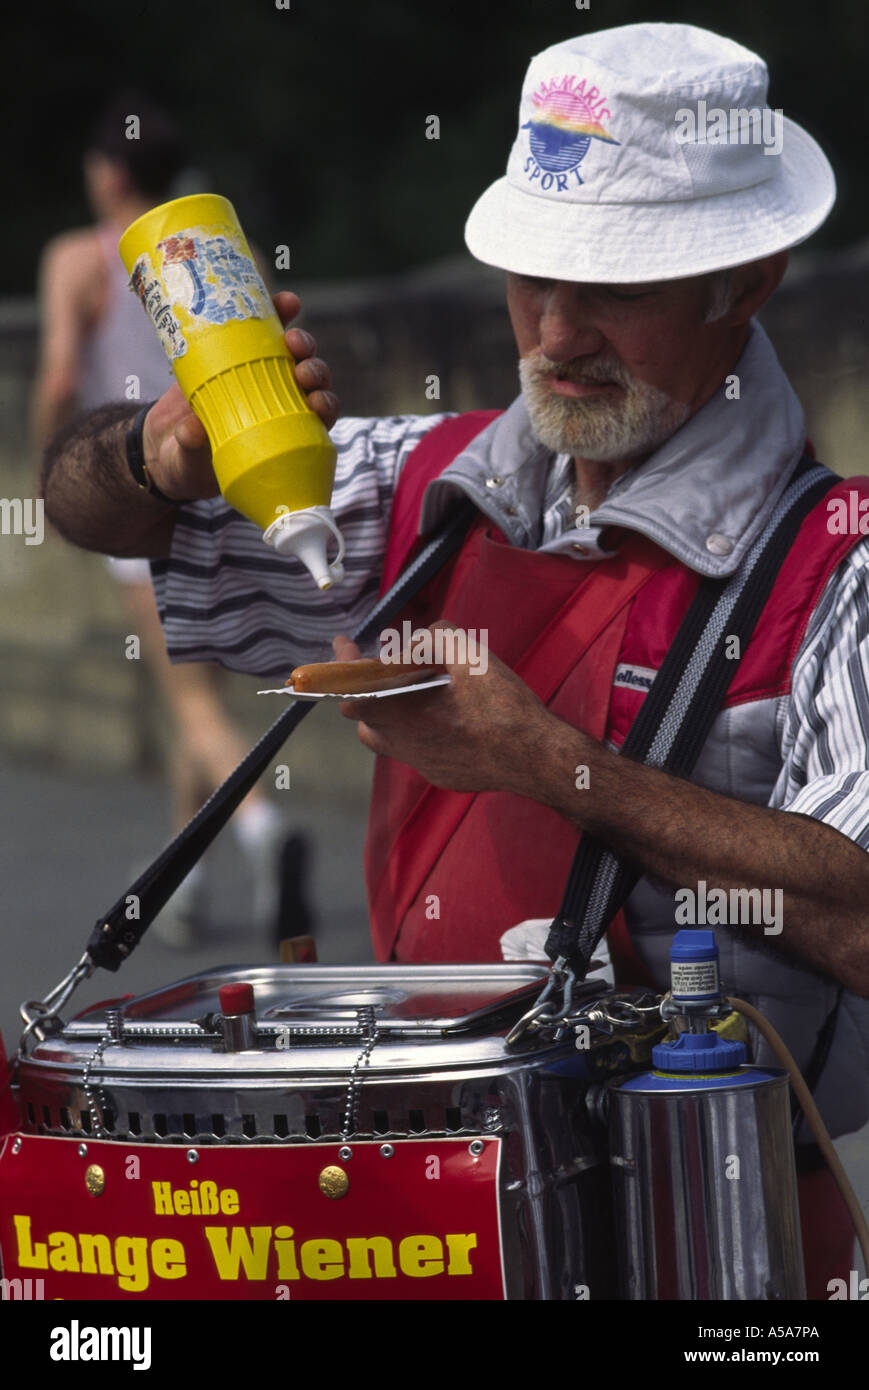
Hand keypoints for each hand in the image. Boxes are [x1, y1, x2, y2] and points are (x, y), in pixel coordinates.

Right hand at [144, 291, 339, 500]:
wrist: (165, 439)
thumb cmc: (189, 460)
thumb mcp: (188, 458)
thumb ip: (191, 446)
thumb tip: (192, 431)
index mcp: (282, 432)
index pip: (318, 418)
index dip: (325, 407)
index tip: (317, 403)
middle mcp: (280, 400)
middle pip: (312, 382)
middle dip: (314, 371)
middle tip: (302, 370)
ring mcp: (262, 373)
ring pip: (295, 354)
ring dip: (300, 340)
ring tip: (290, 334)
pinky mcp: (241, 351)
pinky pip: (266, 330)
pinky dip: (277, 315)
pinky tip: (282, 302)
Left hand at [334, 623, 551, 793]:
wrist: (537, 758)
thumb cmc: (503, 707)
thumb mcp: (470, 655)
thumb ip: (435, 638)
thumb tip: (417, 643)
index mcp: (402, 715)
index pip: (350, 693)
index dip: (342, 666)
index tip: (344, 645)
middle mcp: (405, 745)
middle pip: (367, 718)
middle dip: (371, 691)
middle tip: (391, 669)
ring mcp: (424, 765)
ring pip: (393, 737)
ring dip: (397, 712)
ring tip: (424, 691)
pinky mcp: (443, 775)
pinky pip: (422, 750)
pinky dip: (426, 730)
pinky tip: (455, 717)